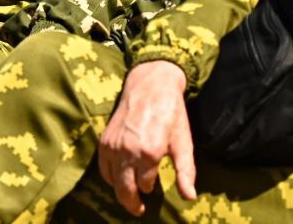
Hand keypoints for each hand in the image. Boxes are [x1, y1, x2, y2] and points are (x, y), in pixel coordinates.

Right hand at [98, 61, 196, 214]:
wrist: (151, 84)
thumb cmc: (171, 112)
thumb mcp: (183, 142)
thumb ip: (185, 172)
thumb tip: (189, 197)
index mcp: (149, 153)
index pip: (144, 186)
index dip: (149, 190)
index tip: (153, 190)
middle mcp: (127, 151)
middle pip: (124, 189)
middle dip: (131, 202)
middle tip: (138, 209)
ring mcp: (114, 145)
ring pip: (112, 180)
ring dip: (120, 191)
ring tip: (129, 196)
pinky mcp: (105, 139)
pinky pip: (103, 166)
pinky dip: (109, 176)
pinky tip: (117, 178)